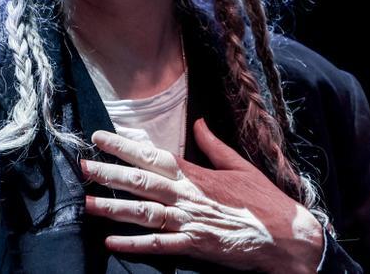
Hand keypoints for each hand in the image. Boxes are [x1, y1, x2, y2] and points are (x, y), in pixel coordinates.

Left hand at [80, 118, 326, 273]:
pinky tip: (111, 241)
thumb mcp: (240, 166)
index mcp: (197, 175)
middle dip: (109, 173)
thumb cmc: (264, 201)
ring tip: (88, 202)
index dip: (124, 146)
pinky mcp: (195, 247)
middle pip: (141, 181)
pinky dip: (134, 244)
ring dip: (114, 207)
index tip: (100, 136)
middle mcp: (189, 196)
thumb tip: (198, 122)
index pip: (154, 156)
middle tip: (83, 165)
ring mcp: (190, 222)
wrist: (287, 236)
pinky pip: (158, 246)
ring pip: (144, 213)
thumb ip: (214, 146)